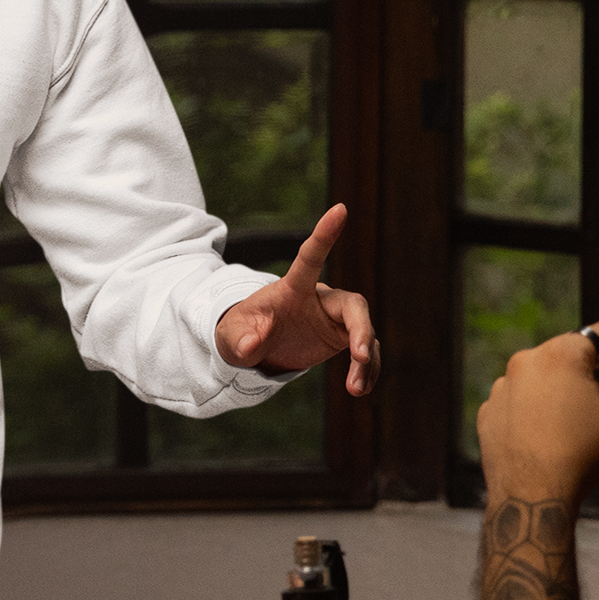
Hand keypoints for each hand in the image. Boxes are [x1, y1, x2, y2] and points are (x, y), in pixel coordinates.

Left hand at [214, 204, 381, 395]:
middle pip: (353, 304)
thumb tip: (251, 347)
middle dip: (360, 328)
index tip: (340, 209)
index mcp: (293, 289)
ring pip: (364, 332)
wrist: (255, 348)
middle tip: (359, 356)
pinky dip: (366, 371)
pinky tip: (360, 389)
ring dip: (366, 360)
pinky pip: (365, 352)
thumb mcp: (232, 337)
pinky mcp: (343, 338)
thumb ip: (239, 339)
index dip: (324, 235)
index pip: (310, 257)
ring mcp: (335, 319)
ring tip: (356, 390)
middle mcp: (320, 299)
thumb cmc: (241, 332)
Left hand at [477, 320, 598, 508]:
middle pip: (574, 351)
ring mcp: (502, 388)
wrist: (531, 498)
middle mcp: (524, 362)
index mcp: (558, 355)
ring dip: (573, 382)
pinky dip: (545, 403)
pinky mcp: (490, 413)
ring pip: (547, 375)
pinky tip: (561, 425)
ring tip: (597, 406)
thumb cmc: (583, 457)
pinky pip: (524, 398)